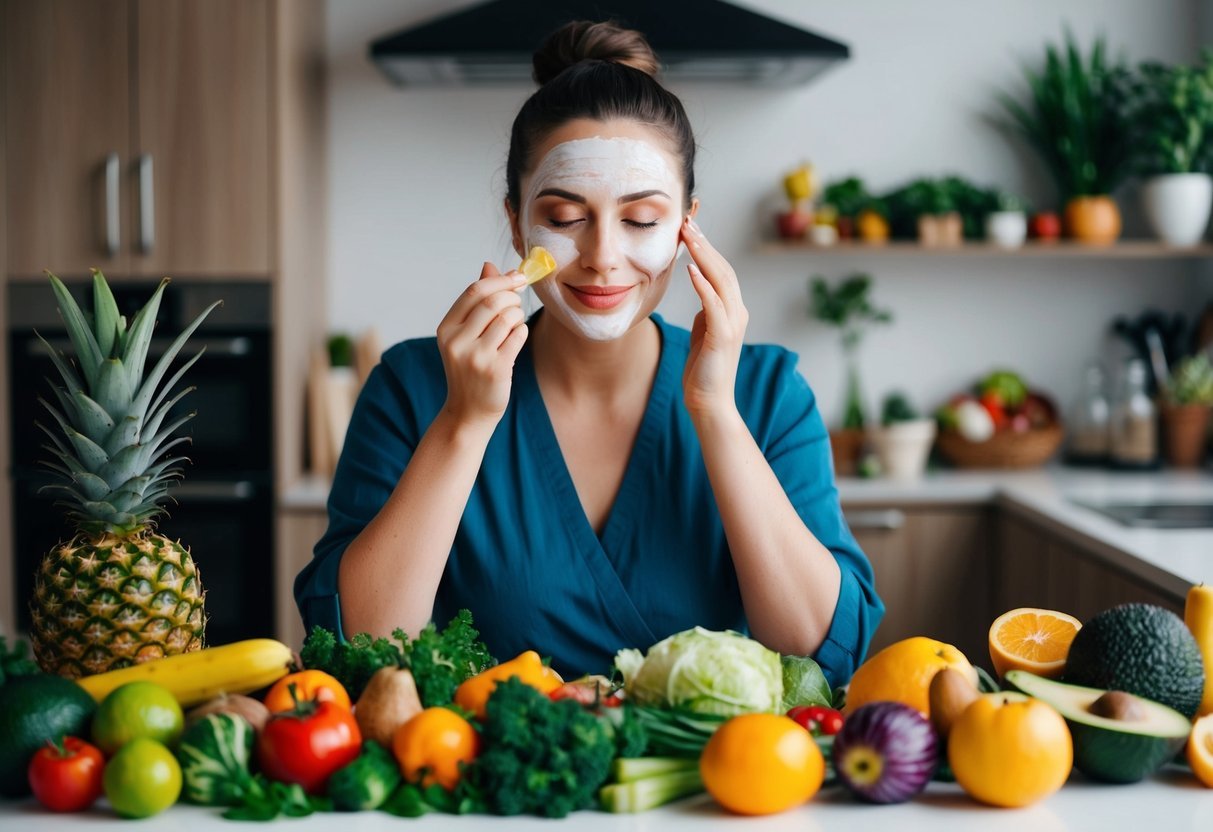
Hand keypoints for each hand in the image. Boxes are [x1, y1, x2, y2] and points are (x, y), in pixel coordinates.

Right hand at [436, 262, 528, 428]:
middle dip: (513, 297)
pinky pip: (518, 335)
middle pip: (494, 302)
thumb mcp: (465, 335)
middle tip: (518, 304)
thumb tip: (490, 266)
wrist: (468, 412)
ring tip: (513, 326)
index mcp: (446, 329)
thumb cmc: (470, 368)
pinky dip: (522, 332)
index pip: (474, 291)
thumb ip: (477, 301)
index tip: (518, 277)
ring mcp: (475, 357)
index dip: (501, 280)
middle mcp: (456, 341)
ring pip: (509, 317)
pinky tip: (514, 341)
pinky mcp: (495, 369)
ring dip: (518, 316)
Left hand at [680, 216, 747, 418]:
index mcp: (733, 310)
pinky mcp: (723, 336)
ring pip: (720, 280)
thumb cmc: (702, 370)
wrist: (709, 402)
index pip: (721, 271)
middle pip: (723, 269)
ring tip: (688, 236)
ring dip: (703, 256)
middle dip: (704, 244)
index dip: (707, 249)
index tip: (690, 229)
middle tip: (687, 222)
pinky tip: (691, 269)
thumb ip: (706, 312)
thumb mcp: (703, 333)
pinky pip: (713, 304)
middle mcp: (738, 312)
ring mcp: (733, 324)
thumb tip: (701, 290)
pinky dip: (703, 284)